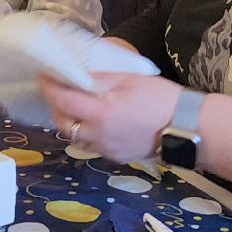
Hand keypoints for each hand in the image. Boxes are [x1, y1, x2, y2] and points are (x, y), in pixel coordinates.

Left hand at [38, 71, 181, 163]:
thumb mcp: (129, 80)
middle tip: (57, 89)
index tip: (43, 75)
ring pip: (75, 136)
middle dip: (55, 106)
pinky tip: (93, 119)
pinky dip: (85, 131)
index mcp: (101, 114)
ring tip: (73, 104)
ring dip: (69, 120)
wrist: (187, 127)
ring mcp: (106, 150)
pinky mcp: (114, 157)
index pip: (63, 101)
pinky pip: (90, 144)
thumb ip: (99, 79)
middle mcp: (98, 136)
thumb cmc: (161, 98)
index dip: (50, 88)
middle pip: (63, 123)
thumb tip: (76, 74)